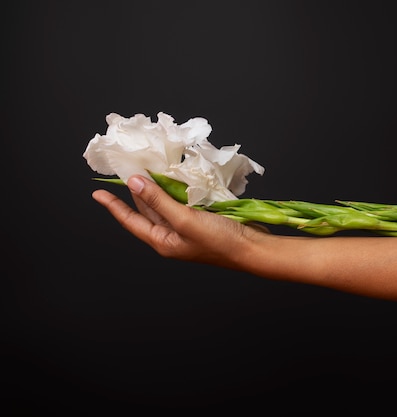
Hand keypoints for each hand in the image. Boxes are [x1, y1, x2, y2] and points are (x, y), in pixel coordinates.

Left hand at [91, 175, 260, 267]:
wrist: (253, 247)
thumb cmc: (220, 241)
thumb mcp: (185, 220)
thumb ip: (159, 200)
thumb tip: (135, 182)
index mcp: (163, 241)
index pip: (131, 220)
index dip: (114, 206)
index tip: (97, 192)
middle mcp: (172, 234)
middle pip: (148, 209)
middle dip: (137, 189)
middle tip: (128, 167)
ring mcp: (188, 226)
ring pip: (166, 202)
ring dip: (158, 186)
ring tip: (148, 167)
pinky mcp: (202, 218)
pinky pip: (183, 200)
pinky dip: (177, 187)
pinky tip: (176, 175)